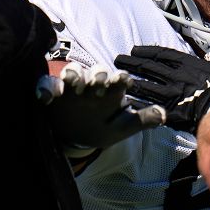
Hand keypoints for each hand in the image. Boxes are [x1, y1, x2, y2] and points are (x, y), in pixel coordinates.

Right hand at [36, 62, 164, 156]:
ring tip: (73, 82)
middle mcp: (92, 85)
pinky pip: (46, 85)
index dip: (119, 79)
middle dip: (97, 74)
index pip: (118, 81)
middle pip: (95, 72)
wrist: (75, 137)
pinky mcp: (52, 93)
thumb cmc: (101, 127)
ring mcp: (71, 88)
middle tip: (99, 80)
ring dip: (73, 75)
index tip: (122, 80)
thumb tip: (164, 115)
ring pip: (72, 73)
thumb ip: (141, 121)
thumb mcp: (121, 126)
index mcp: (110, 91)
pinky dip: (45, 88)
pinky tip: (46, 97)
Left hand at [113, 45, 209, 133]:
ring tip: (118, 79)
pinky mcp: (171, 113)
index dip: (147, 51)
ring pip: (145, 86)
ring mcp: (171, 95)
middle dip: (132, 63)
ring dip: (130, 82)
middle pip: (148, 68)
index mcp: (189, 64)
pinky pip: (150, 107)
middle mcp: (175, 77)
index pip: (163, 55)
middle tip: (118, 60)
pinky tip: (126, 104)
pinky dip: (138, 105)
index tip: (135, 50)